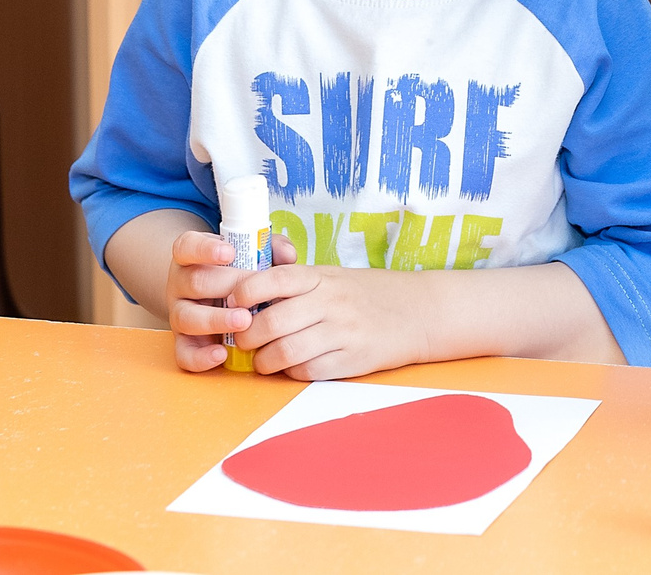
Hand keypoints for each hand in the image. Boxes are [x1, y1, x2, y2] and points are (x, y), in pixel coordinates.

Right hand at [166, 228, 257, 373]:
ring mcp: (179, 312)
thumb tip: (288, 255)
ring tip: (244, 321)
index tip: (230, 252)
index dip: (205, 248)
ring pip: (186, 317)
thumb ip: (270, 248)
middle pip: (194, 282)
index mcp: (191, 256)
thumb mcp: (250, 253)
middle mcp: (180, 283)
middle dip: (225, 288)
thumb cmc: (236, 271)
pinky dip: (200, 357)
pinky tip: (222, 354)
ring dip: (216, 320)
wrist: (214, 298)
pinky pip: (183, 352)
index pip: (187, 246)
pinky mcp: (183, 341)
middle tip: (251, 295)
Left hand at [231, 232, 424, 379]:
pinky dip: (291, 372)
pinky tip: (291, 367)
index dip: (246, 291)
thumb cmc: (364, 294)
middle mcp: (331, 302)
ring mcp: (343, 333)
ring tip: (263, 360)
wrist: (418, 312)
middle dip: (247, 336)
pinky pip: (307, 371)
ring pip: (285, 352)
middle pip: (273, 322)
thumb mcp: (332, 277)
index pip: (275, 279)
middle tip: (243, 340)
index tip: (232, 302)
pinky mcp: (352, 361)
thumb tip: (243, 293)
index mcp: (322, 277)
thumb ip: (294, 283)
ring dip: (264, 361)